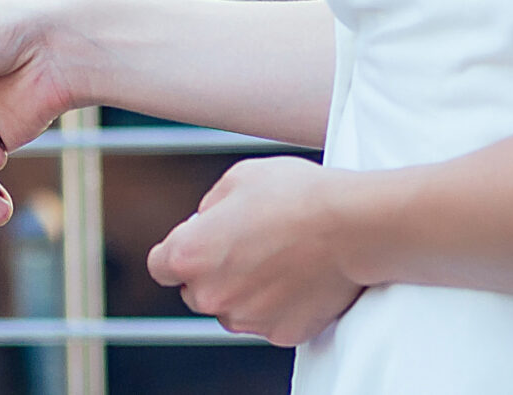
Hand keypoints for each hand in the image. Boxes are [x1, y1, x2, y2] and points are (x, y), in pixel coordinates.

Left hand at [145, 157, 362, 347]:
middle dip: (212, 273)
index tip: (197, 244)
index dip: (177, 252)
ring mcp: (247, 319)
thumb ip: (209, 208)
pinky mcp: (281, 334)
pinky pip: (268, 320)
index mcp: (189, 255)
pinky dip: (277, 305)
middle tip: (246, 246)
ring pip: (232, 309)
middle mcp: (211, 296)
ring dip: (243, 291)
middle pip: (195, 292)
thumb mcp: (237, 178)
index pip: (160, 266)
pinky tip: (297, 276)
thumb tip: (205, 225)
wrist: (351, 226)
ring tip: (277, 258)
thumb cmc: (294, 195)